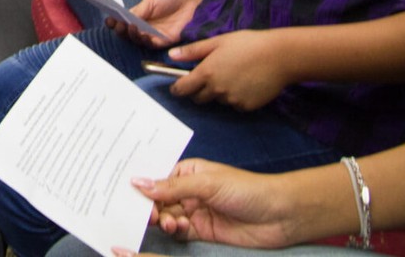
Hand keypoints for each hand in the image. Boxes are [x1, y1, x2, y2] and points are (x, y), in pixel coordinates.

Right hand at [110, 0, 205, 46]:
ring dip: (132, 35)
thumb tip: (124, 17)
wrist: (190, 2)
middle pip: (128, 34)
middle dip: (121, 30)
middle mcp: (144, 28)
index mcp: (139, 17)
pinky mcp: (164, 41)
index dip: (115, 23)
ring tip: (129, 27)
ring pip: (138, 41)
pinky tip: (142, 34)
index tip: (109, 20)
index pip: (124, 23)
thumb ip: (138, 10)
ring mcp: (153, 36)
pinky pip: (151, 44)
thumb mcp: (150, 1)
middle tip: (118, 25)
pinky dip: (145, 40)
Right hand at [127, 159, 299, 248]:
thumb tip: (139, 183)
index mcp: (189, 172)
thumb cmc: (247, 189)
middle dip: (149, 206)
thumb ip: (173, 186)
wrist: (280, 215)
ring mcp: (195, 212)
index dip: (142, 184)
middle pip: (159, 199)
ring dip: (162, 219)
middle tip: (144, 212)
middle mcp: (189, 191)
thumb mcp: (207, 183)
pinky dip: (174, 231)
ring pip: (167, 216)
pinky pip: (179, 232)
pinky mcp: (202, 232)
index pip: (158, 177)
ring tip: (166, 221)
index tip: (124, 191)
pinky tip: (177, 228)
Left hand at [164, 30, 289, 110]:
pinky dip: (236, 97)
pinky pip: (235, 104)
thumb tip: (171, 56)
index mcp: (207, 72)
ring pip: (219, 100)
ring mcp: (232, 100)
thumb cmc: (248, 44)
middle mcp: (217, 89)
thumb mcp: (218, 42)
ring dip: (219, 92)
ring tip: (234, 75)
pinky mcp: (246, 106)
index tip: (176, 87)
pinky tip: (246, 83)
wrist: (279, 56)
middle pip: (199, 98)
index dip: (177, 89)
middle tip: (209, 77)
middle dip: (199, 91)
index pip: (183, 88)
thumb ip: (194, 51)